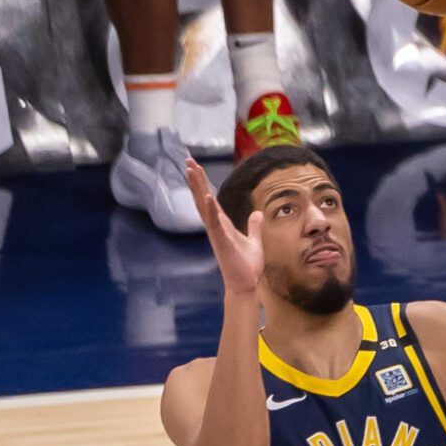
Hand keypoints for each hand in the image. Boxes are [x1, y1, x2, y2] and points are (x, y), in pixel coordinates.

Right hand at [185, 157, 264, 295]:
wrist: (246, 285)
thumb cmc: (247, 267)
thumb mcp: (254, 241)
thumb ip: (254, 227)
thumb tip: (257, 214)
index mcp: (222, 225)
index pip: (210, 199)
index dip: (203, 183)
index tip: (196, 167)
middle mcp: (215, 227)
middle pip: (202, 198)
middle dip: (195, 179)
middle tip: (188, 160)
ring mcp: (216, 233)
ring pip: (203, 206)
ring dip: (197, 187)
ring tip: (191, 170)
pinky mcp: (221, 242)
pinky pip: (214, 223)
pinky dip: (210, 209)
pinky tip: (206, 195)